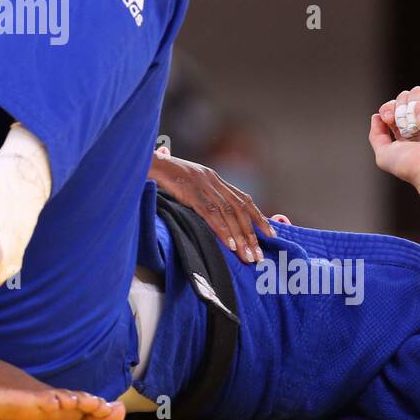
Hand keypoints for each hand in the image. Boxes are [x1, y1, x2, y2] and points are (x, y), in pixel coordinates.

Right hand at [149, 149, 274, 263]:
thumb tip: (213, 214)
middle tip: (259, 255)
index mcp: (215, 179)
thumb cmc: (166, 176)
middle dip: (252, 234)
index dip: (258, 217)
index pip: (243, 199)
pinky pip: (210, 214)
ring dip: (240, 237)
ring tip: (247, 256)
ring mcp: (203, 186)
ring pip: (228, 214)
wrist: (149, 163)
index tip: (270, 234)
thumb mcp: (189, 182)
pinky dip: (222, 230)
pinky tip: (229, 245)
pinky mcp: (191, 193)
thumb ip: (203, 195)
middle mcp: (213, 181)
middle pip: (240, 210)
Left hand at [369, 86, 419, 186]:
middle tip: (399, 124)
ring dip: (408, 107)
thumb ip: (376, 135)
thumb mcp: (384, 153)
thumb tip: (376, 116)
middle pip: (403, 97)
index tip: (388, 120)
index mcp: (407, 130)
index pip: (393, 107)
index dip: (387, 109)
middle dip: (396, 108)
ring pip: (415, 92)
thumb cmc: (410, 166)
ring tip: (412, 125)